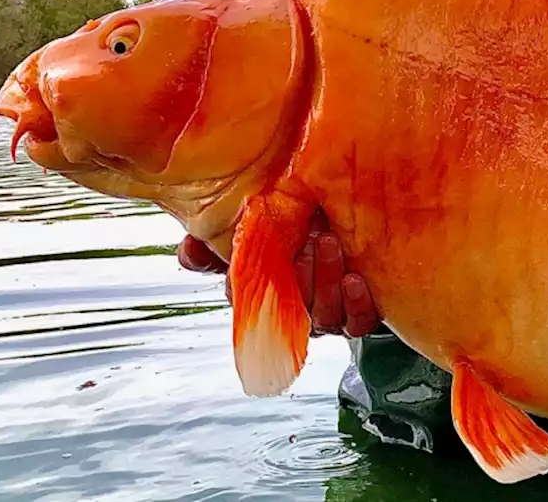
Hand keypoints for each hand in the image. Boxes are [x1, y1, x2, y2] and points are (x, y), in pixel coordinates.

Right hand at [175, 219, 379, 338]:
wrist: (352, 223)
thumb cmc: (302, 227)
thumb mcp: (261, 223)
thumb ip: (222, 237)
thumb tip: (188, 249)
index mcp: (264, 292)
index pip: (244, 303)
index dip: (246, 288)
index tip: (254, 263)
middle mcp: (293, 309)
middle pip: (289, 309)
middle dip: (297, 275)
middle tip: (305, 240)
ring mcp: (326, 315)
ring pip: (322, 316)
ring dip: (325, 281)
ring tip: (329, 243)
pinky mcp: (359, 316)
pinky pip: (356, 323)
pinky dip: (356, 304)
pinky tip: (355, 280)